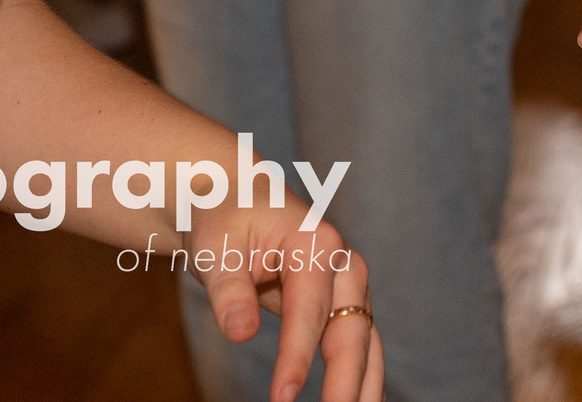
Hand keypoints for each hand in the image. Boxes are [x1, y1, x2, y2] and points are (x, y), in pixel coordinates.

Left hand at [182, 206, 384, 401]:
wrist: (238, 200)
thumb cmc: (225, 221)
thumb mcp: (215, 249)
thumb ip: (229, 291)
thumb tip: (241, 334)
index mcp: (317, 243)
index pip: (309, 311)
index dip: (296, 358)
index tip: (281, 399)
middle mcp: (344, 265)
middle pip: (352, 331)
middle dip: (346, 381)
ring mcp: (349, 287)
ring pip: (366, 343)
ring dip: (365, 385)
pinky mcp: (344, 305)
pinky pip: (359, 345)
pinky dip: (361, 376)